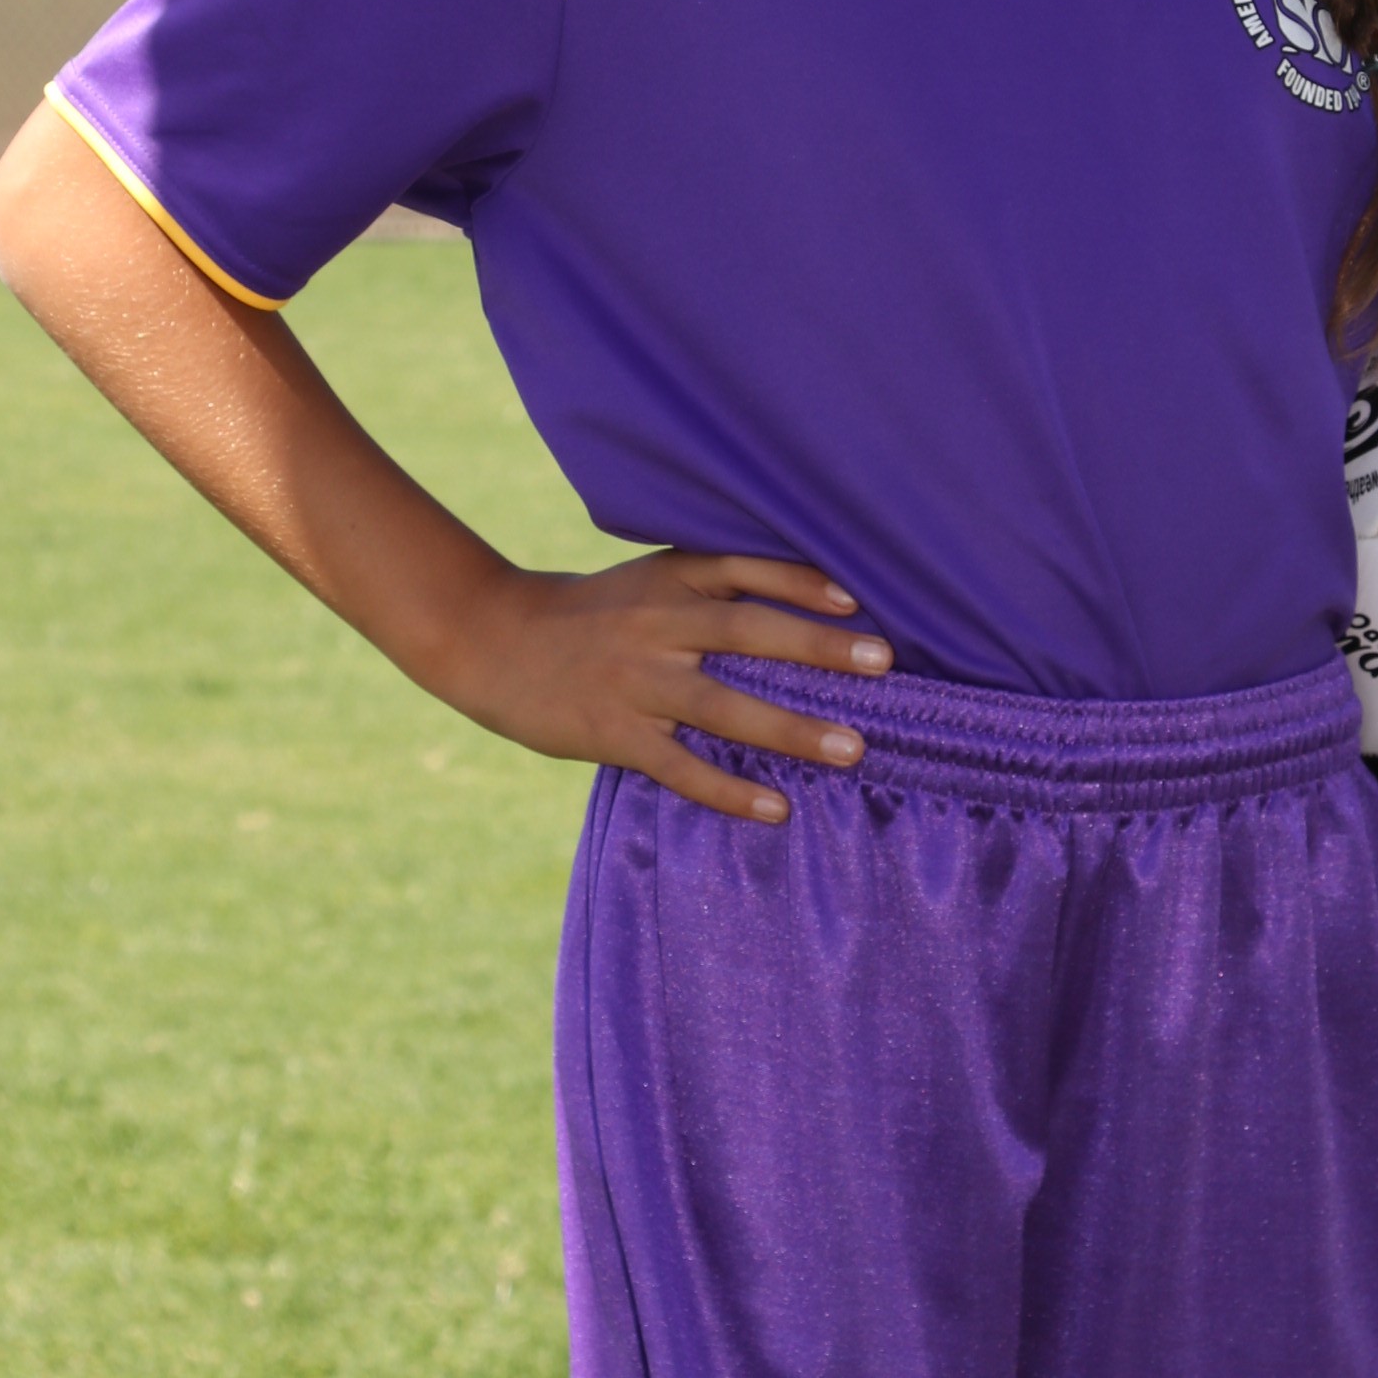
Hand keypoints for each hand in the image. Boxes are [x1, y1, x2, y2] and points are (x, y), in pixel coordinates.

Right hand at [440, 550, 892, 826]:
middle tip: (884, 662)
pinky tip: (777, 808)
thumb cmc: (588, 614)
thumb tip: (799, 605)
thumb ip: (708, 587)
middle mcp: (657, 624)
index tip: (858, 597)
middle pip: (748, 631)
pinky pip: (681, 767)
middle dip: (818, 646)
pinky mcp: (614, 734)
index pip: (744, 569)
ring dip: (792, 727)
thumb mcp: (645, 581)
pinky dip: (730, 790)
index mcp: (668, 579)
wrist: (492, 640)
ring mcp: (636, 682)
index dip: (802, 581)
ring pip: (723, 704)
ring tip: (853, 749)